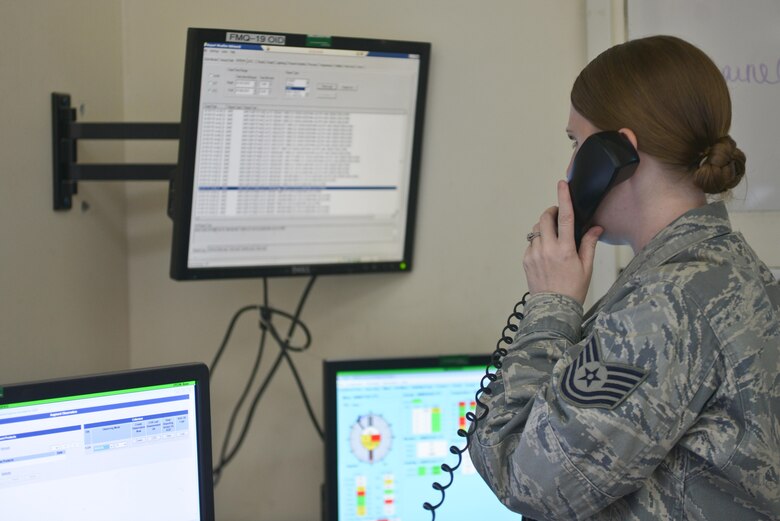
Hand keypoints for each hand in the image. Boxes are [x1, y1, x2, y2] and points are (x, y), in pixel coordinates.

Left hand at [523, 180, 602, 304]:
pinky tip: (547, 254)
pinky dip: (539, 242)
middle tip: (559, 217)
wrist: (553, 308)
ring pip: (536, 230)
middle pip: (545, 218)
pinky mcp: (526, 259)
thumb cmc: (573, 289)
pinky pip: (531, 243)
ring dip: (545, 229)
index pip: (565, 217)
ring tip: (554, 241)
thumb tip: (596, 227)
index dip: (563, 198)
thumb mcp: (586, 266)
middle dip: (552, 213)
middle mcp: (547, 249)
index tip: (562, 184)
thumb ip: (589, 243)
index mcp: (565, 250)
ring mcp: (534, 254)